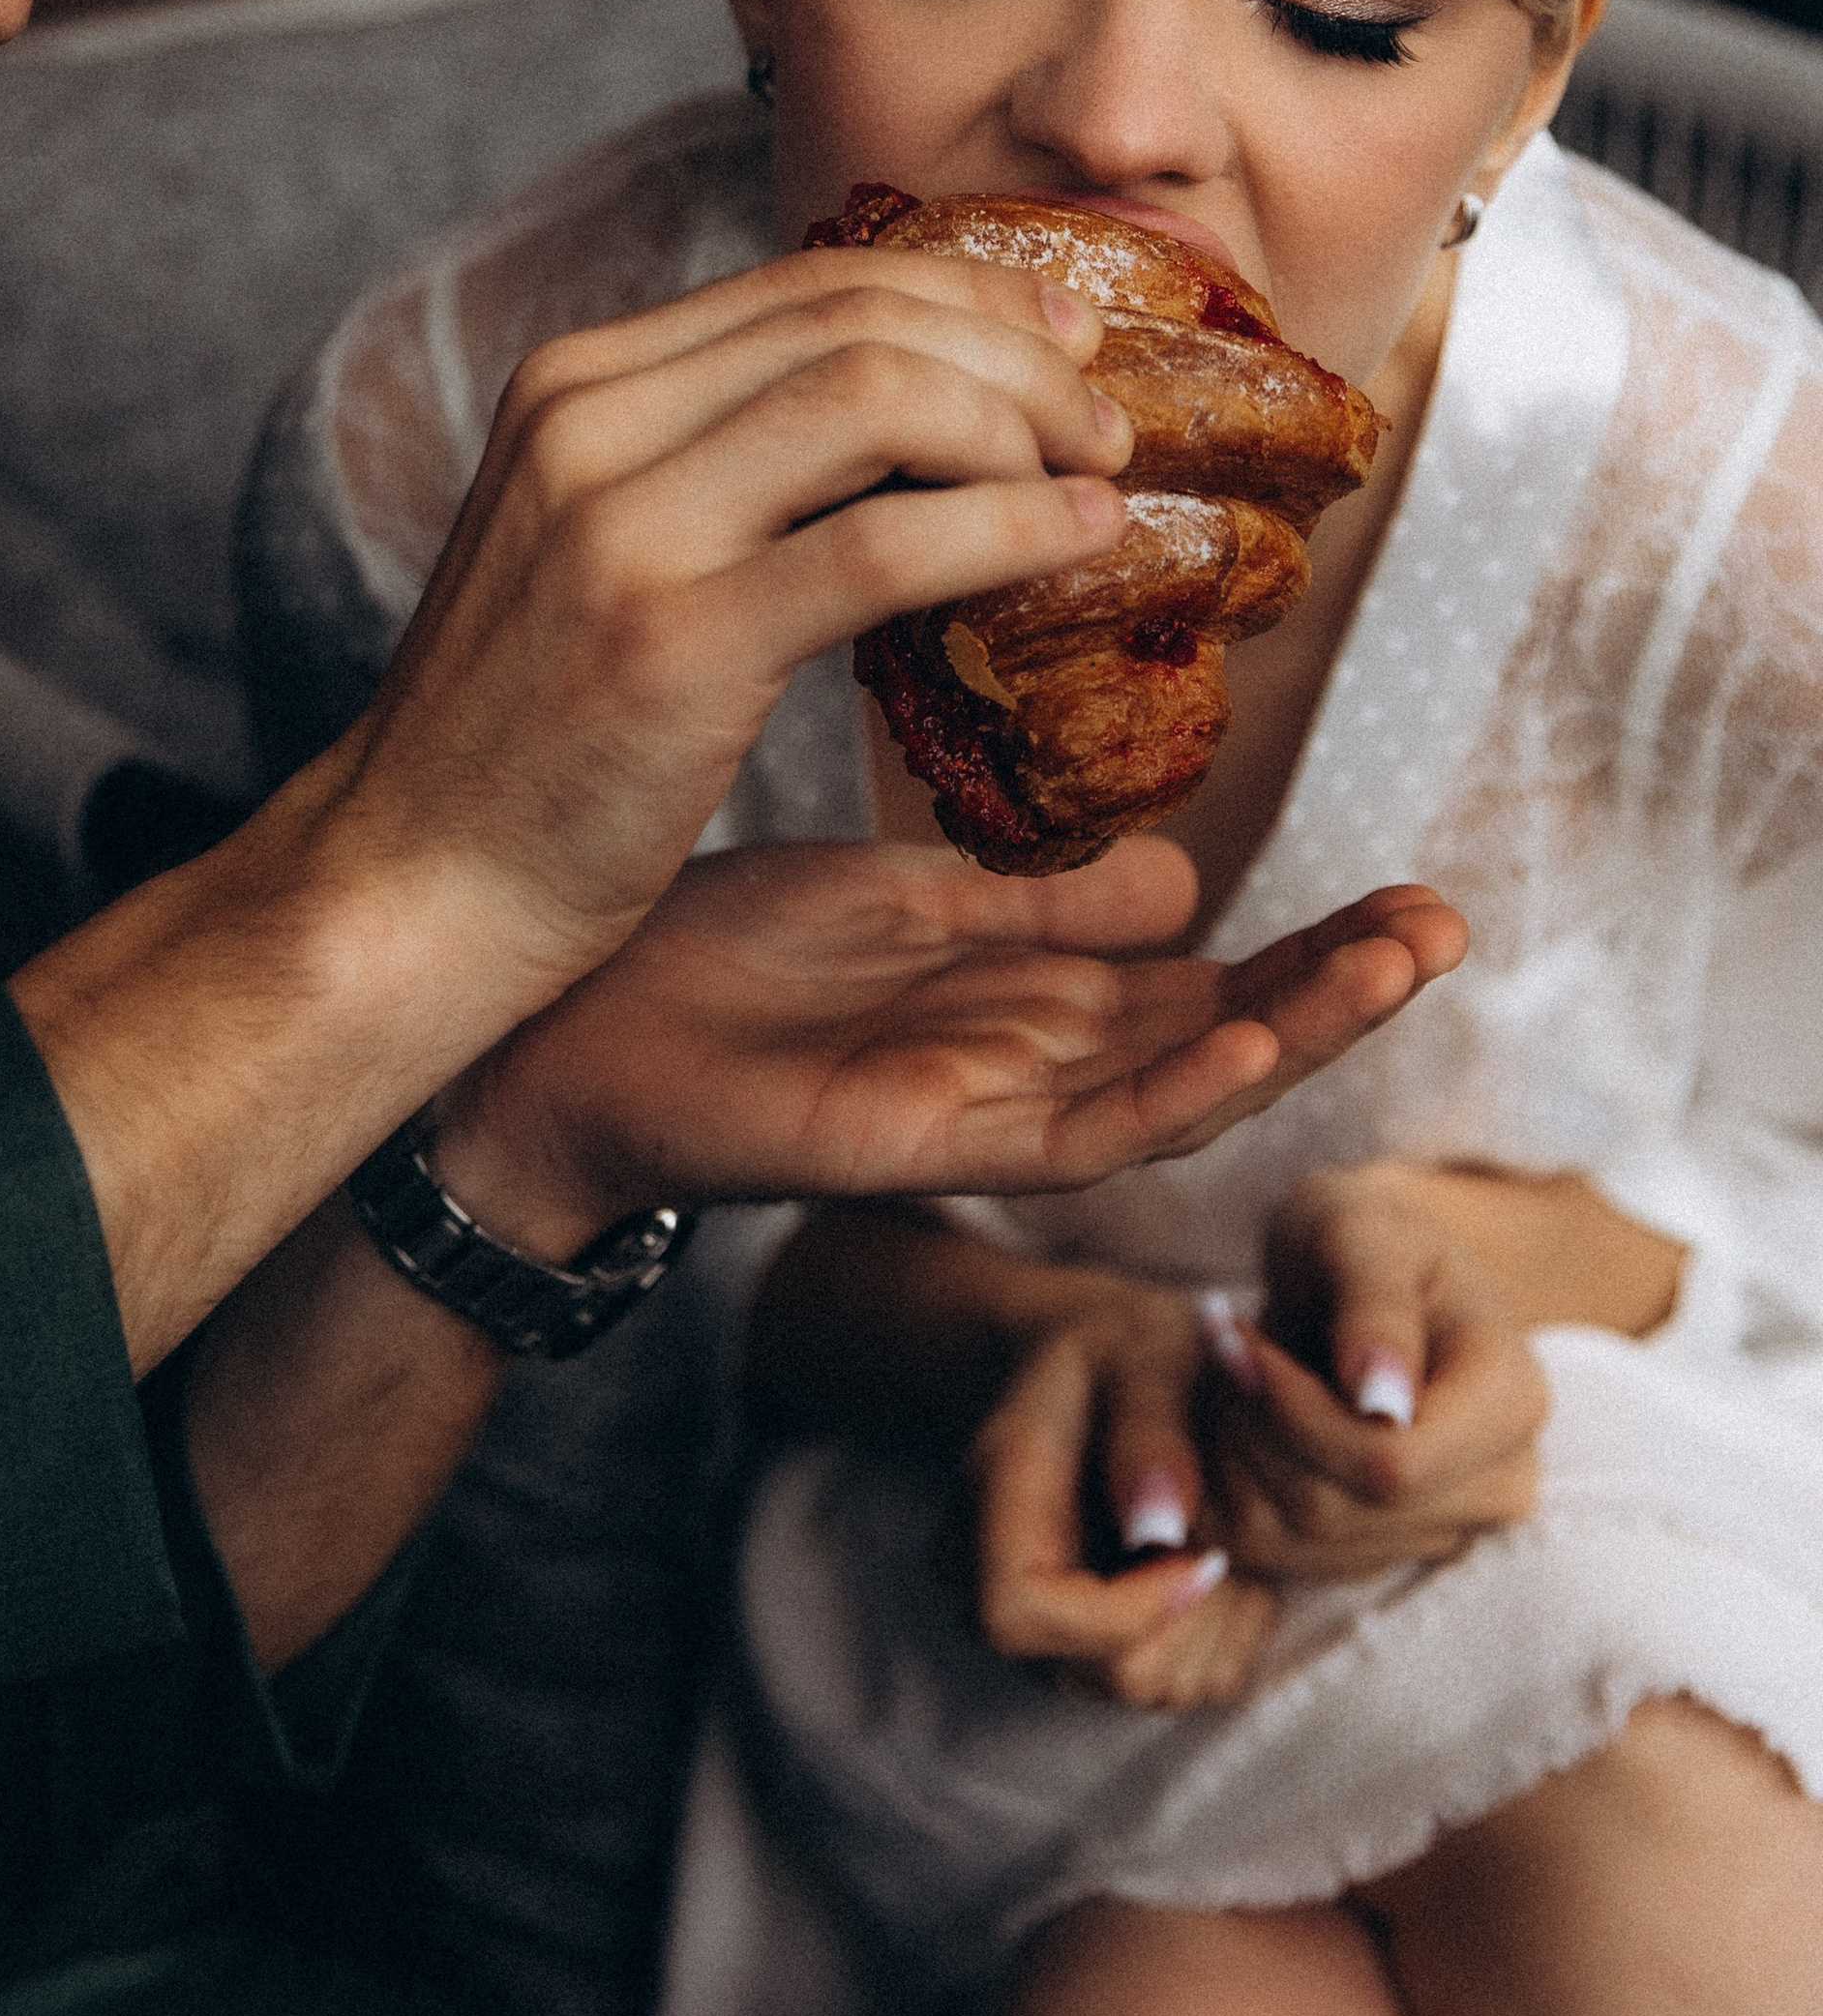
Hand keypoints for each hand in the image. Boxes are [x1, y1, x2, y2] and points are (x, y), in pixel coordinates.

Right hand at [17, 241, 1142, 1371]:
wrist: (407, 887)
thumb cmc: (521, 738)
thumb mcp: (588, 547)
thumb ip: (705, 461)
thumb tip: (893, 409)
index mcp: (570, 385)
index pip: (806, 282)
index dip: (961, 294)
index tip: (1060, 338)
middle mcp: (587, 424)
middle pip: (856, 319)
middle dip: (1014, 352)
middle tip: (1103, 421)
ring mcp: (622, 526)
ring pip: (879, 398)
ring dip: (1022, 427)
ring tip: (1098, 479)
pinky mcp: (673, 639)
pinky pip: (887, 545)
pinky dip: (1008, 528)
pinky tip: (1073, 545)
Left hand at [432, 838, 1464, 1251]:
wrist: (566, 1027)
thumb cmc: (721, 965)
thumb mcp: (911, 905)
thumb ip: (1048, 907)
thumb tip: (1187, 873)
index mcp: (1031, 1003)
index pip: (1209, 982)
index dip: (1316, 951)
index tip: (1417, 896)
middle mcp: (1028, 1066)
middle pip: (1222, 1037)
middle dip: (1341, 991)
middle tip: (1451, 924)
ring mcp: (985, 1112)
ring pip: (1179, 1089)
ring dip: (1297, 1032)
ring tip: (1403, 963)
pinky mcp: (925, 1143)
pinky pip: (1076, 1135)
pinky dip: (1170, 1089)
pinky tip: (1249, 1040)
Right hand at [966, 1280, 1277, 1708]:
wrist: (1093, 1367)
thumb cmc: (1123, 1348)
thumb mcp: (1146, 1350)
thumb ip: (1151, 1429)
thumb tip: (1161, 1532)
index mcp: (993, 1494)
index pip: (1019, 1609)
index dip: (1126, 1610)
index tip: (1209, 1553)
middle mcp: (988, 1577)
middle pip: (1101, 1668)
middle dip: (1196, 1615)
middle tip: (1235, 1536)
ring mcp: (1032, 1624)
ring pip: (1143, 1687)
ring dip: (1213, 1626)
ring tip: (1227, 1540)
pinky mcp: (1080, 1650)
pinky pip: (1170, 1688)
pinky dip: (1217, 1639)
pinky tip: (1216, 1564)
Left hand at [1200, 1163, 1547, 1584]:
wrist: (1366, 1273)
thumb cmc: (1365, 1237)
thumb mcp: (1365, 1235)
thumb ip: (1375, 1308)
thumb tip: (1383, 1405)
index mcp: (1512, 1400)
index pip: (1392, 1465)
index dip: (1294, 1412)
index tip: (1233, 1335)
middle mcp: (1496, 1484)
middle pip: (1339, 1508)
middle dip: (1254, 1424)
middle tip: (1219, 1340)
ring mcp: (1442, 1529)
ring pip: (1296, 1537)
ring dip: (1234, 1449)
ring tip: (1230, 1364)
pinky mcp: (1381, 1552)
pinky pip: (1274, 1552)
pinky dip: (1231, 1483)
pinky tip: (1237, 1411)